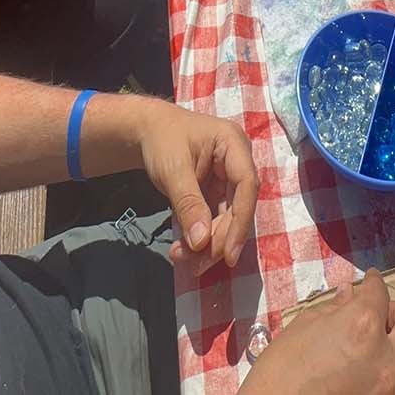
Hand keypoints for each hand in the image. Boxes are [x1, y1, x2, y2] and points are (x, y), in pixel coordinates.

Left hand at [135, 102, 257, 276]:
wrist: (147, 130)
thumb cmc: (161, 139)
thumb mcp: (172, 169)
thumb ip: (188, 204)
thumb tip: (201, 243)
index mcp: (232, 144)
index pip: (246, 185)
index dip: (240, 221)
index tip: (228, 254)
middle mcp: (237, 161)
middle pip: (238, 206)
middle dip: (219, 238)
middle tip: (196, 264)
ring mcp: (228, 177)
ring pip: (227, 217)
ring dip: (209, 242)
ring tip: (182, 259)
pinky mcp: (217, 190)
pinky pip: (215, 217)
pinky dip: (201, 236)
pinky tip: (183, 250)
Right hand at [240, 269, 394, 394]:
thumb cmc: (277, 378)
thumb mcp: (300, 331)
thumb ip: (332, 311)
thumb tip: (349, 295)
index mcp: (362, 328)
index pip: (379, 293)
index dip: (373, 284)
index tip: (371, 283)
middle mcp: (386, 362)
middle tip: (382, 317)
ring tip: (391, 356)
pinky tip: (393, 383)